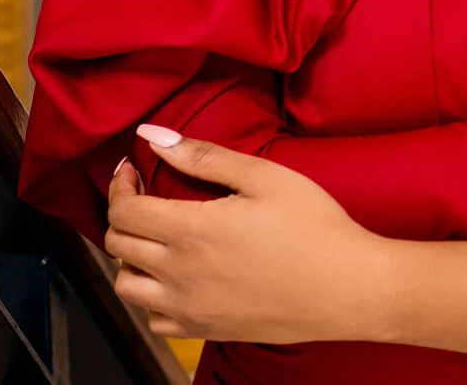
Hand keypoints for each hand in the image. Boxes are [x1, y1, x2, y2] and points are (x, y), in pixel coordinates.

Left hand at [104, 130, 399, 343]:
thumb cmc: (314, 227)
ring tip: (159, 239)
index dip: (120, 184)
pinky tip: (177, 278)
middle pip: (118, 244)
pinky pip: (154, 320)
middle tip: (146, 195)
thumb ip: (204, 156)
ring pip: (126, 286)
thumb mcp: (264, 177)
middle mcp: (178, 274)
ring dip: (131, 258)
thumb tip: (152, 136)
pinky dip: (152, 296)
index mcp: (190, 231)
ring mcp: (189, 308)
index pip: (123, 209)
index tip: (134, 169)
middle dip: (123, 213)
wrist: (348, 289)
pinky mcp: (205, 330)